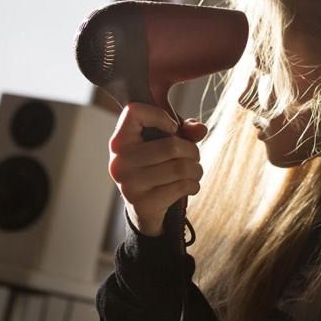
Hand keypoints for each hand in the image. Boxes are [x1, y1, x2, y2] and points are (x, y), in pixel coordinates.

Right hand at [107, 103, 208, 236]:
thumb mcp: (166, 144)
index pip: (134, 112)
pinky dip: (194, 185)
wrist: (144, 208)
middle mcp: (119, 162)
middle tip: (194, 157)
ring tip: (194, 172)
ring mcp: (130, 184)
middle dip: (192, 151)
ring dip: (196, 170)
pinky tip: (190, 186)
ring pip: (180, 168)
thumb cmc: (156, 167)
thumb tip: (200, 129)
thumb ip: (185, 131)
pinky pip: (182, 187)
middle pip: (171, 146)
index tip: (172, 128)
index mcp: (120, 142)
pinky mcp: (143, 204)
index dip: (159, 115)